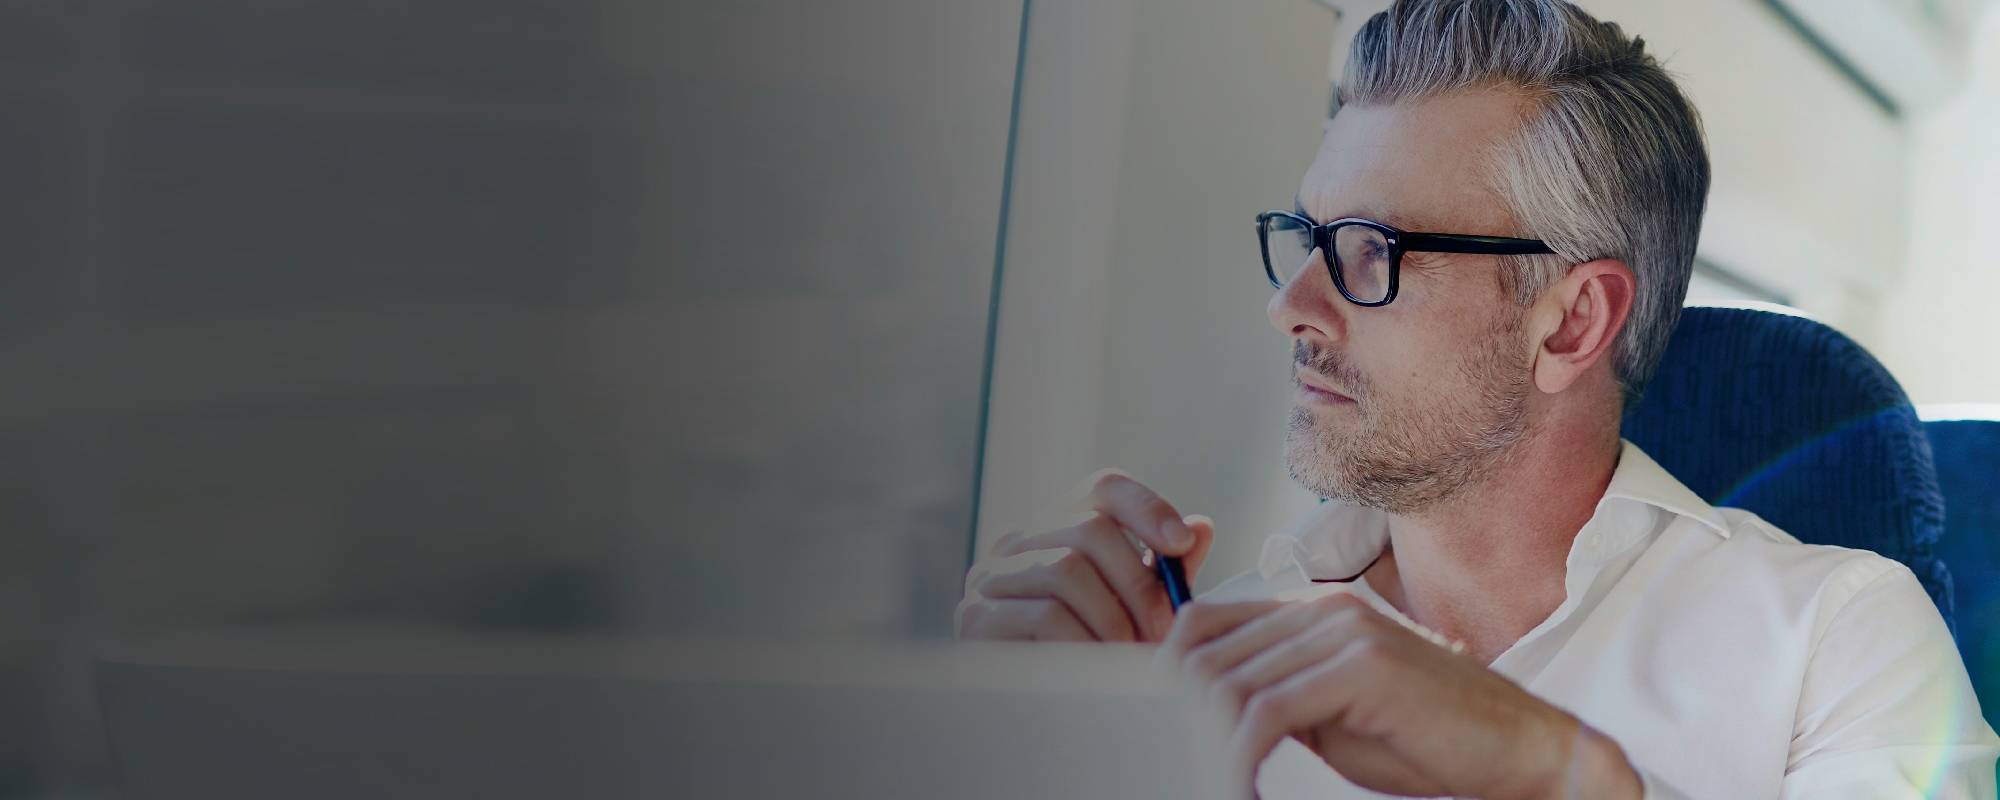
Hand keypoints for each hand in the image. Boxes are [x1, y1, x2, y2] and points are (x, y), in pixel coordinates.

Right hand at [956, 471, 1214, 642]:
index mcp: (1056, 529)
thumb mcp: (1134, 611)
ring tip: (1131, 655)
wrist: (1032, 718)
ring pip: (1067, 571)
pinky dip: (1085, 643)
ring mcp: (990, 577)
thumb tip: (1199, 528)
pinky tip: (1098, 667)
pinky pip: (1045, 616)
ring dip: (1114, 620)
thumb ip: (1163, 573)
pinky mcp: (977, 617)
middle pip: (1089, 529)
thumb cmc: (1089, 657)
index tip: (1182, 542)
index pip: (1102, 489)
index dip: (1146, 507)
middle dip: (1139, 584)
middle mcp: (1016, 542)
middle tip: (1162, 630)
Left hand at [1162, 594, 1640, 799]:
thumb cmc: (1428, 743)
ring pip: (1232, 682)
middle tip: (1163, 761)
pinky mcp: (1362, 668)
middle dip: (1176, 714)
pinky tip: (1236, 782)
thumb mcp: (1334, 718)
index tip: (1152, 727)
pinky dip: (1239, 754)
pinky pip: (1268, 711)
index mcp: (1314, 614)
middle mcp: (1324, 612)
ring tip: (1198, 776)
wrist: (1518, 752)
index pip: (1206, 624)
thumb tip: (1213, 716)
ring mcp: (1344, 634)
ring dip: (1204, 740)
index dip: (1169, 676)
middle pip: (1207, 651)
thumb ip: (1280, 700)